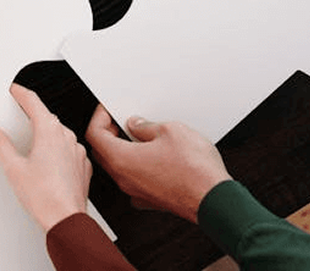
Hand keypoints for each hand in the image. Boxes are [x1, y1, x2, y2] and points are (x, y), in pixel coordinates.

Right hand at [0, 84, 91, 230]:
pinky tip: (47, 163)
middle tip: (18, 115)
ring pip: (58, 133)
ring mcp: (76, 152)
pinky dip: (57, 150)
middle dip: (31, 115)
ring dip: (45, 133)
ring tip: (31, 144)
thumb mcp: (13, 168)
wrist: (66, 221)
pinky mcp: (81, 166)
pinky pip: (68, 149)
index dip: (21, 93)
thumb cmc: (45, 197)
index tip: (14, 89)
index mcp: (49, 131)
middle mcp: (66, 137)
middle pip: (46, 117)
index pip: (33, 101)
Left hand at [85, 104, 229, 222]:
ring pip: (119, 168)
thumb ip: (146, 126)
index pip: (94, 135)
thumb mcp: (170, 130)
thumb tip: (137, 125)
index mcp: (122, 160)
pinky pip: (135, 180)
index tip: (108, 109)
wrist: (215, 200)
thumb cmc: (195, 170)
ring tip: (140, 135)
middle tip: (120, 120)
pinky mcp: (152, 200)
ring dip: (123, 150)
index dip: (99, 117)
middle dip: (108, 133)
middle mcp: (125, 179)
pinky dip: (138, 166)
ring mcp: (137, 192)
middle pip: (103, 152)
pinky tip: (152, 156)